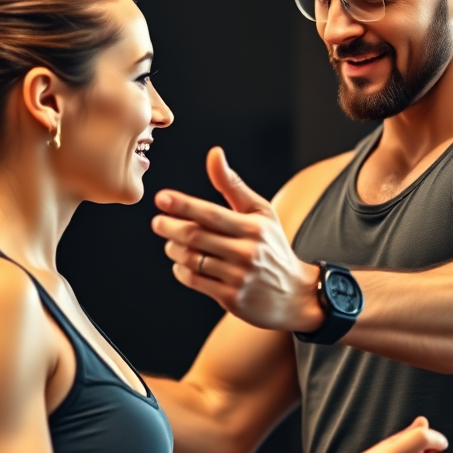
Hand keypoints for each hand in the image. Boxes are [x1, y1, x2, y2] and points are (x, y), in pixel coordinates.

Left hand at [152, 147, 323, 332]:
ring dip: (174, 249)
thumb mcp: (260, 212)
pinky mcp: (231, 298)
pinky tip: (182, 263)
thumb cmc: (272, 246)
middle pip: (196, 237)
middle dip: (170, 227)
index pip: (211, 213)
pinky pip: (194, 281)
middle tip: (158, 222)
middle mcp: (246, 252)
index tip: (161, 198)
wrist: (295, 293)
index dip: (183, 205)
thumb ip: (233, 185)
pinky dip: (181, 270)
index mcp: (253, 228)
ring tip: (171, 242)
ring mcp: (239, 277)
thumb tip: (214, 154)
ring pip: (191, 259)